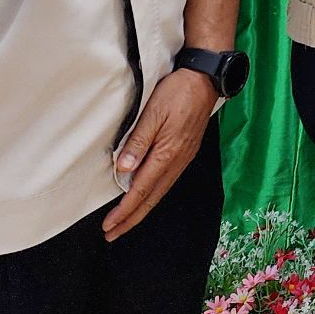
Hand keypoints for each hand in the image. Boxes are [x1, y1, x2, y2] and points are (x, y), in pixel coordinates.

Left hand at [102, 67, 216, 239]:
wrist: (206, 79)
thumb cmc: (177, 92)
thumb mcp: (153, 112)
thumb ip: (138, 141)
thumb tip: (123, 170)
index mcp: (167, 154)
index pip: (140, 191)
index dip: (123, 211)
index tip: (108, 226)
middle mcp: (176, 161)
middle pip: (151, 198)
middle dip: (131, 218)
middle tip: (113, 234)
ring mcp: (183, 158)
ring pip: (160, 192)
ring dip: (141, 209)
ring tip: (126, 220)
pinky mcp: (186, 152)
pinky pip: (167, 181)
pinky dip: (153, 194)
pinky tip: (146, 195)